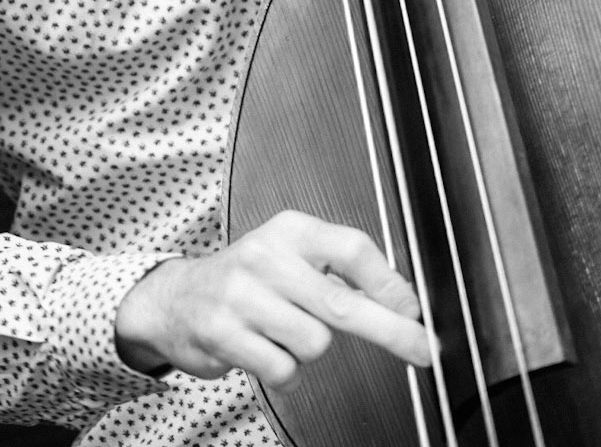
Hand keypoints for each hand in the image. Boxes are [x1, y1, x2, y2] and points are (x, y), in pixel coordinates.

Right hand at [113, 209, 432, 384]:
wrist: (177, 298)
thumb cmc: (248, 279)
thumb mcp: (290, 255)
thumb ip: (338, 271)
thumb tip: (400, 299)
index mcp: (290, 230)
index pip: (352, 248)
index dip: (390, 283)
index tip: (414, 310)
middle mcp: (266, 256)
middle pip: (343, 303)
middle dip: (392, 331)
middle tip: (423, 349)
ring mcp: (242, 295)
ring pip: (315, 344)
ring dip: (309, 349)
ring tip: (284, 332)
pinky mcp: (224, 333)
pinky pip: (284, 369)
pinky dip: (284, 370)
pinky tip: (264, 349)